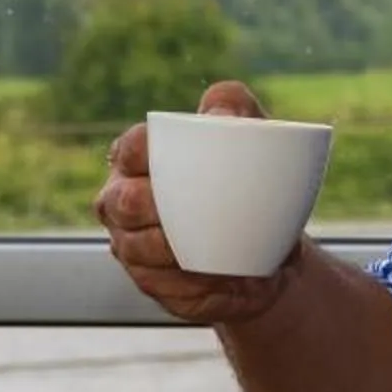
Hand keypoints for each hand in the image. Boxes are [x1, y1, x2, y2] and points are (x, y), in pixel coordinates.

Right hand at [95, 80, 296, 323]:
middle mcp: (124, 202)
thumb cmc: (252, 180)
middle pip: (121, 203)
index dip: (142, 152)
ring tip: (207, 247)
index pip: (129, 149)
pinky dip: (186, 282)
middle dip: (147, 207)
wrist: (271, 248)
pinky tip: (212, 277)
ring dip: (168, 250)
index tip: (176, 158)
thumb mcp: (253, 136)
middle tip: (191, 210)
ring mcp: (132, 245)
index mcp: (141, 160)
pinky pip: (158, 284)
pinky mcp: (150, 283)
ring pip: (134, 249)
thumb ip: (234, 106)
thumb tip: (220, 114)